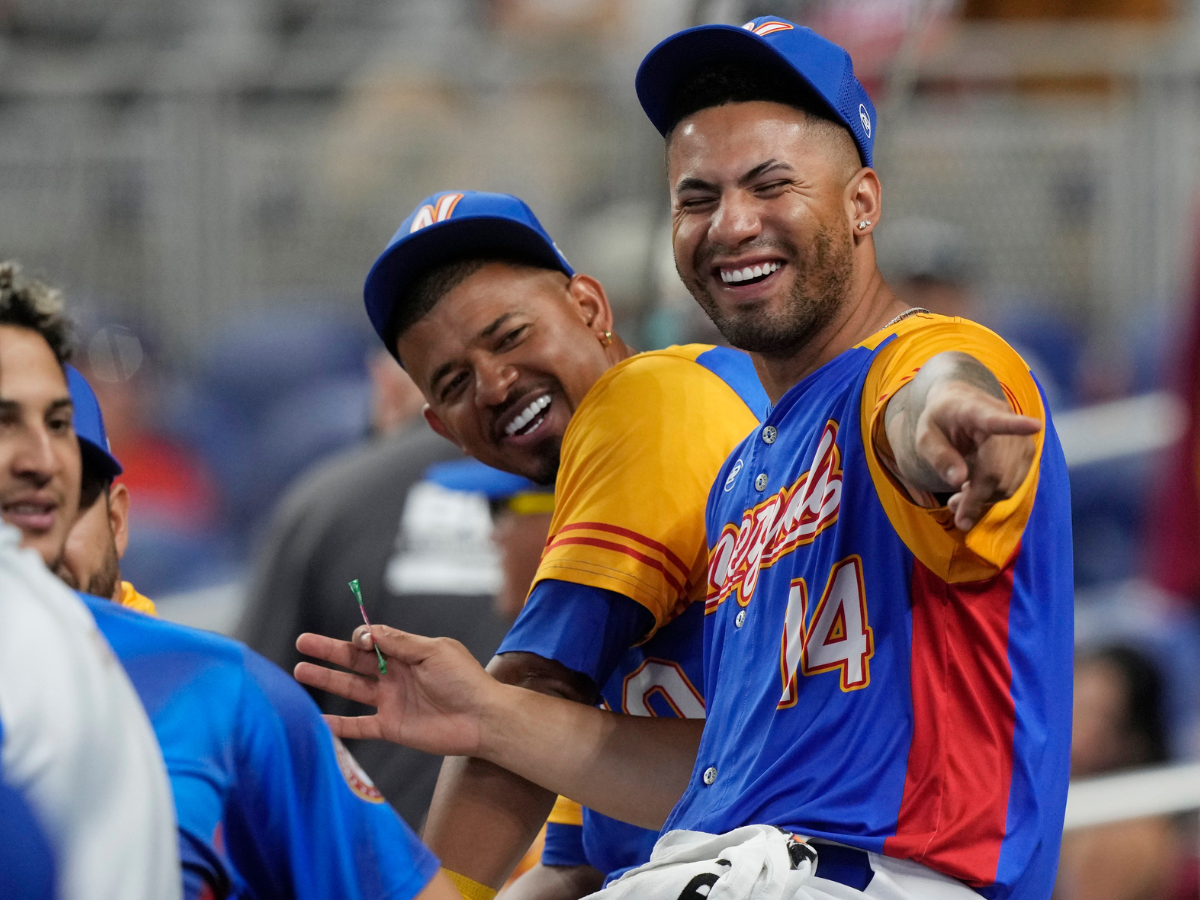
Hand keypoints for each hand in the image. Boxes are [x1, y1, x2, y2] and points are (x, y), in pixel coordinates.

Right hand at [294, 625, 500, 755]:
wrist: (482, 719)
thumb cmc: (464, 680)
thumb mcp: (433, 651)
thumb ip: (399, 643)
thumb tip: (367, 632)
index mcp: (408, 653)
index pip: (374, 640)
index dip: (361, 637)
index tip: (361, 641)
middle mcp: (395, 675)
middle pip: (355, 661)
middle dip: (329, 651)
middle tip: (302, 642)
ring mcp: (391, 701)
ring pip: (350, 688)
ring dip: (326, 679)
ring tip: (299, 670)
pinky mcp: (391, 727)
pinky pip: (359, 726)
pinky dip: (338, 725)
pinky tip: (316, 720)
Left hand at [910, 379, 1039, 530]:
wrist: (959, 404)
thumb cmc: (940, 420)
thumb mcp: (925, 435)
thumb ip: (938, 456)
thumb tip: (959, 481)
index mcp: (974, 410)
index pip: (996, 418)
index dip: (1015, 424)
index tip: (1034, 425)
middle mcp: (1004, 419)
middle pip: (997, 470)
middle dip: (975, 497)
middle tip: (952, 506)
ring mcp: (1019, 436)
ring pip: (1008, 482)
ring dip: (984, 498)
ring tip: (958, 498)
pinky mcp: (1026, 452)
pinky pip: (1014, 483)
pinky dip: (994, 493)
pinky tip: (974, 488)